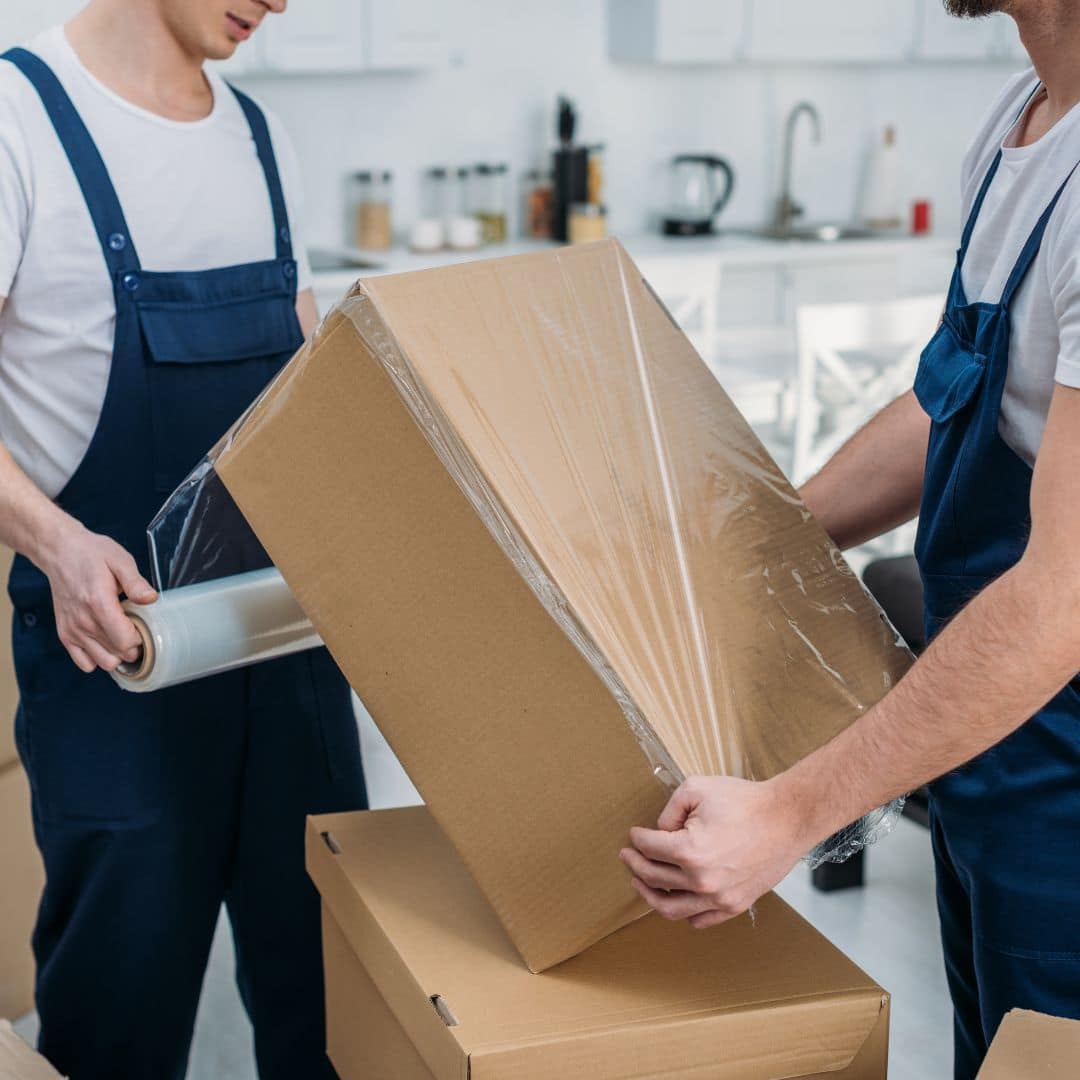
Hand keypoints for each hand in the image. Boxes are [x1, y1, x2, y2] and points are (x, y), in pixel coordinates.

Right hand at [39, 518, 157, 672]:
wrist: (60, 553)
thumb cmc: (91, 555)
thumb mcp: (120, 561)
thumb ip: (136, 583)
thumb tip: (151, 598)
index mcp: (98, 603)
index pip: (125, 641)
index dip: (141, 638)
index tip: (142, 625)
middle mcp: (83, 622)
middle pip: (117, 655)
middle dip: (133, 647)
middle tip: (135, 628)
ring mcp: (72, 630)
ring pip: (103, 663)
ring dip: (117, 654)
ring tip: (121, 635)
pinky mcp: (64, 634)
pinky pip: (84, 663)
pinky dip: (97, 657)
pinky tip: (105, 641)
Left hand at [619, 775, 811, 929]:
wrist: (787, 818)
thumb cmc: (746, 801)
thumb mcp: (697, 789)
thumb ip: (669, 810)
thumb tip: (660, 831)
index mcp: (689, 851)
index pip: (649, 848)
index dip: (637, 839)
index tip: (634, 834)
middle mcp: (701, 880)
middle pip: (654, 878)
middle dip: (636, 865)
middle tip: (628, 856)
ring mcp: (719, 898)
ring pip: (671, 908)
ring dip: (650, 895)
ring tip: (641, 883)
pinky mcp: (735, 905)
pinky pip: (700, 920)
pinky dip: (683, 913)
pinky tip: (676, 899)